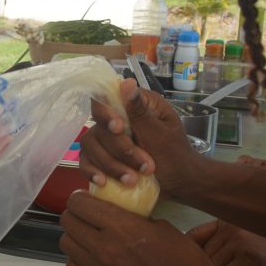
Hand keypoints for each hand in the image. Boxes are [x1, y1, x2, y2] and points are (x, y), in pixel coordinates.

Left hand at [60, 191, 221, 265]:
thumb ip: (128, 217)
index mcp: (121, 227)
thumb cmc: (181, 257)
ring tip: (88, 239)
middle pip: (68, 222)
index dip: (79, 199)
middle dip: (75, 215)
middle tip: (86, 217)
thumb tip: (109, 210)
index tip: (84, 200)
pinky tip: (90, 260)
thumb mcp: (158, 224)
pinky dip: (77, 261)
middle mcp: (104, 247)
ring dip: (75, 238)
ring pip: (66, 244)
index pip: (79, 204)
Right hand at [79, 78, 198, 196]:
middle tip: (145, 166)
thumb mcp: (162, 134)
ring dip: (110, 165)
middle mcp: (118, 118)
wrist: (179, 183)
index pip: (106, 99)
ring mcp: (107, 139)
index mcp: (136, 106)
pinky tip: (103, 181)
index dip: (106, 114)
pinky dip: (92, 172)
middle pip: (98, 127)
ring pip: (90, 146)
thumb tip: (126, 81)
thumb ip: (141, 112)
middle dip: (120, 150)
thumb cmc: (176, 156)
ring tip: (132, 180)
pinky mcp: (102, 157)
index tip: (118, 129)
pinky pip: (86, 161)